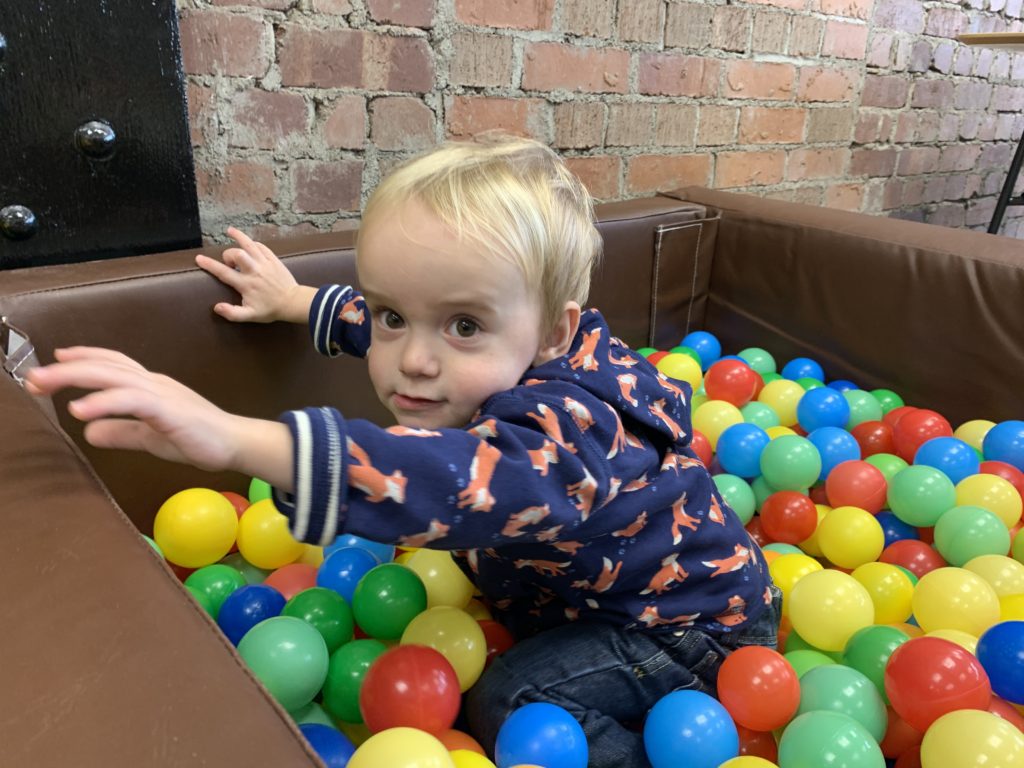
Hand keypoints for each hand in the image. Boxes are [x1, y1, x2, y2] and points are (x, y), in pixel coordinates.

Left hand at [25, 347, 243, 472]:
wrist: (235, 444)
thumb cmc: (199, 439)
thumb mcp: (151, 437)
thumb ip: (122, 432)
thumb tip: (89, 432)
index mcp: (151, 387)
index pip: (114, 364)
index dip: (85, 358)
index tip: (55, 360)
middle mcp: (154, 383)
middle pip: (105, 366)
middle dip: (66, 369)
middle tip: (33, 377)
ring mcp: (162, 393)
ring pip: (113, 376)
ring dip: (75, 377)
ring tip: (43, 384)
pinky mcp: (169, 409)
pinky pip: (131, 400)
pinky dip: (103, 401)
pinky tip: (80, 409)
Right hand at [195, 227, 314, 323]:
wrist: (293, 302)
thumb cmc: (270, 309)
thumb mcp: (250, 316)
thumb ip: (232, 313)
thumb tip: (216, 307)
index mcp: (246, 284)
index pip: (223, 272)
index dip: (209, 265)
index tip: (199, 259)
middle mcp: (254, 271)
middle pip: (237, 253)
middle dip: (228, 254)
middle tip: (229, 263)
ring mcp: (265, 263)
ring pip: (250, 245)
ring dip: (239, 236)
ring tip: (230, 231)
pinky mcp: (274, 260)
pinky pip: (262, 246)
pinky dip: (253, 243)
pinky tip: (249, 244)